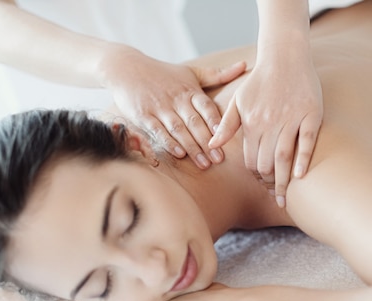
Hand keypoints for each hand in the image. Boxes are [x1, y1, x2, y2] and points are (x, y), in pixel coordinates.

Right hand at [107, 48, 245, 168]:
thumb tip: (245, 66)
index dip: (216, 122)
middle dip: (207, 142)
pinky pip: (157, 131)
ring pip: (178, 130)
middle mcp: (175, 99)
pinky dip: (168, 142)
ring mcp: (159, 107)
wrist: (126, 68)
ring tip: (204, 164)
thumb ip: (217, 74)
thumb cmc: (163, 73)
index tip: (227, 136)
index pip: (206, 106)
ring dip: (192, 147)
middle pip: (194, 122)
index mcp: (189, 90)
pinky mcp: (143, 115)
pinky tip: (179, 154)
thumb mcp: (190, 72)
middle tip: (219, 159)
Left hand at [209, 49, 322, 205]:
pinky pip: (306, 140)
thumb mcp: (238, 101)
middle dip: (268, 181)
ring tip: (282, 197)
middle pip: (266, 161)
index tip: (260, 184)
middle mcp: (269, 122)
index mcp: (251, 122)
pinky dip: (303, 159)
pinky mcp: (311, 114)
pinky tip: (300, 176)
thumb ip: (226, 125)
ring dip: (282, 180)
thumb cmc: (260, 81)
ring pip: (284, 155)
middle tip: (272, 194)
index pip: (250, 158)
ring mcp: (291, 118)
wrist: (285, 56)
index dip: (254, 174)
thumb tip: (211, 145)